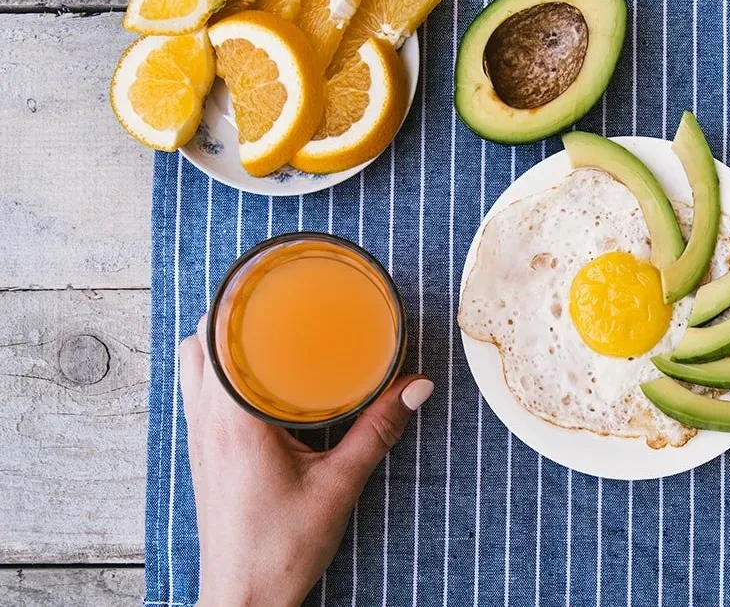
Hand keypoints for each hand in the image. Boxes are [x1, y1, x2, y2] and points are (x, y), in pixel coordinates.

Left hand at [179, 315, 433, 606]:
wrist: (244, 600)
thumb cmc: (279, 551)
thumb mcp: (340, 485)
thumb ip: (378, 430)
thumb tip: (416, 385)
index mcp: (233, 421)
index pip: (217, 338)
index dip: (235, 299)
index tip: (267, 276)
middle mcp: (206, 423)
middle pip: (198, 342)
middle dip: (230, 310)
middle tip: (275, 296)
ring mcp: (199, 439)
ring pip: (192, 366)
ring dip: (220, 341)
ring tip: (265, 328)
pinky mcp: (204, 454)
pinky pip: (199, 393)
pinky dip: (218, 370)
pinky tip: (257, 377)